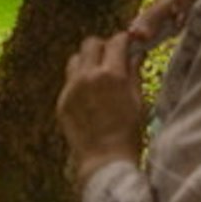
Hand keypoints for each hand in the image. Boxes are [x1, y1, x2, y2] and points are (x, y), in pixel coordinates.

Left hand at [57, 27, 151, 176]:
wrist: (104, 161)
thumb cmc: (128, 133)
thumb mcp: (138, 101)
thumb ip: (133, 73)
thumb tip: (135, 55)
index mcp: (112, 75)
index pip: (116, 42)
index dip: (124, 40)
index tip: (127, 44)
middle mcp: (89, 76)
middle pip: (91, 43)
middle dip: (103, 46)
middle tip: (111, 57)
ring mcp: (72, 88)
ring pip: (75, 59)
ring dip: (86, 60)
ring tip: (97, 75)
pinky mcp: (62, 101)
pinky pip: (69, 80)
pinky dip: (79, 80)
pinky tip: (89, 95)